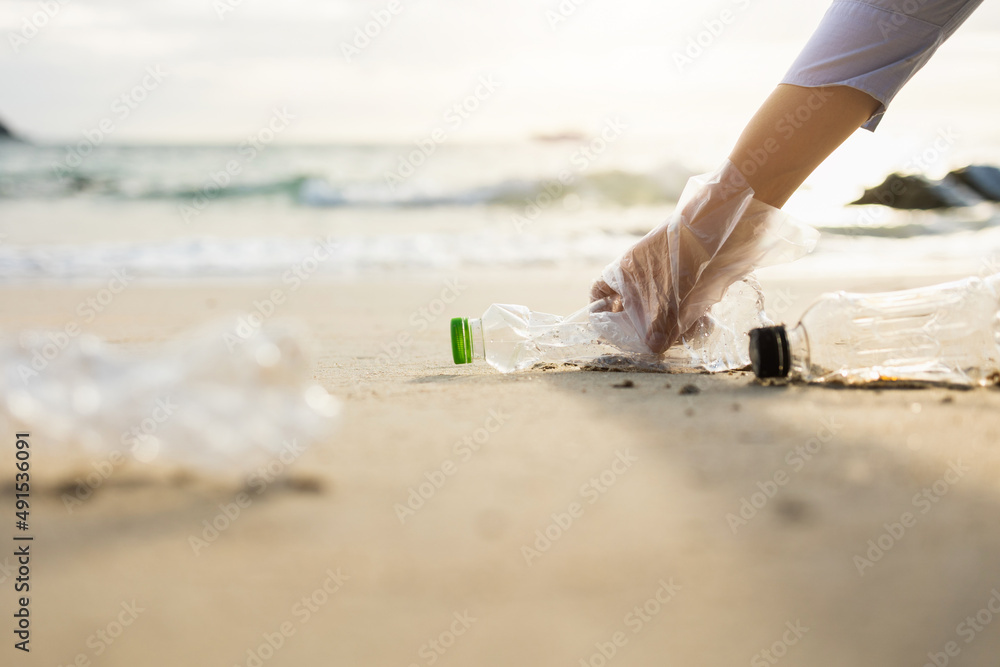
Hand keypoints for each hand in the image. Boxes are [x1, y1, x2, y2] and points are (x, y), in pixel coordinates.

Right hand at [589, 161, 810, 353]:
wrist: (730, 225)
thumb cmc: (690, 259)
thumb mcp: (671, 301)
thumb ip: (660, 329)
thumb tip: (653, 350)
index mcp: (626, 270)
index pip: (600, 292)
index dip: (602, 312)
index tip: (614, 332)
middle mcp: (643, 270)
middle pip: (634, 306)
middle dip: (645, 328)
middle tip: (656, 343)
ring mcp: (668, 272)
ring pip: (662, 307)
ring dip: (673, 325)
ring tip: (687, 335)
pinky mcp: (693, 275)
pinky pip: (685, 302)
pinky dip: (692, 315)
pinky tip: (704, 324)